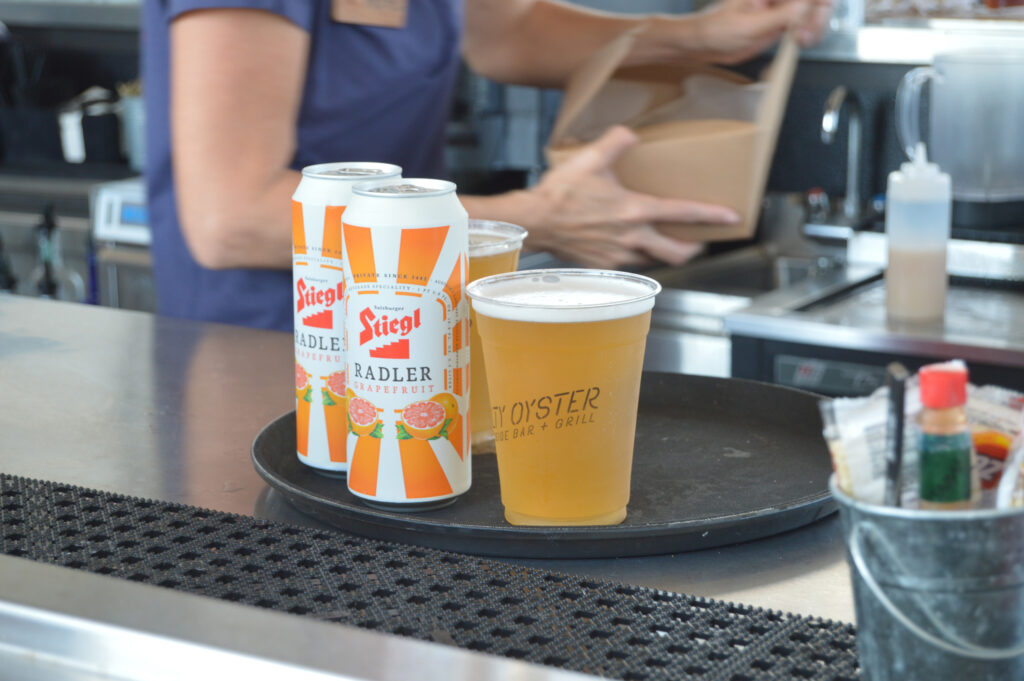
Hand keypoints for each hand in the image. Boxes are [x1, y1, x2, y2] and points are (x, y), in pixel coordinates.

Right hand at [523, 126, 738, 268]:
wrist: (534, 222)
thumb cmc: (560, 193)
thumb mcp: (590, 159)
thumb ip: (616, 142)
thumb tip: (631, 133)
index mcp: (635, 210)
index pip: (683, 213)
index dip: (711, 215)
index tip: (730, 217)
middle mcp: (632, 237)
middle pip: (677, 252)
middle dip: (693, 248)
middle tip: (698, 241)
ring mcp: (618, 255)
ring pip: (651, 258)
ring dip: (659, 250)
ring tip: (658, 238)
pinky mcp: (602, 266)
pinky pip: (626, 263)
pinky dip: (632, 254)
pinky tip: (625, 243)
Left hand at [687, 0, 832, 64]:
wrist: (703, 46)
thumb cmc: (715, 30)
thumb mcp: (747, 26)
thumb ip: (777, 17)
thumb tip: (804, 7)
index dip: (816, 3)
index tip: (814, 12)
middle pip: (815, 2)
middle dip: (817, 17)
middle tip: (804, 36)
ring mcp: (783, 10)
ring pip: (814, 14)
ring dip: (815, 28)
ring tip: (801, 41)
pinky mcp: (782, 26)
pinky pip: (805, 28)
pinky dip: (808, 37)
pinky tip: (799, 44)